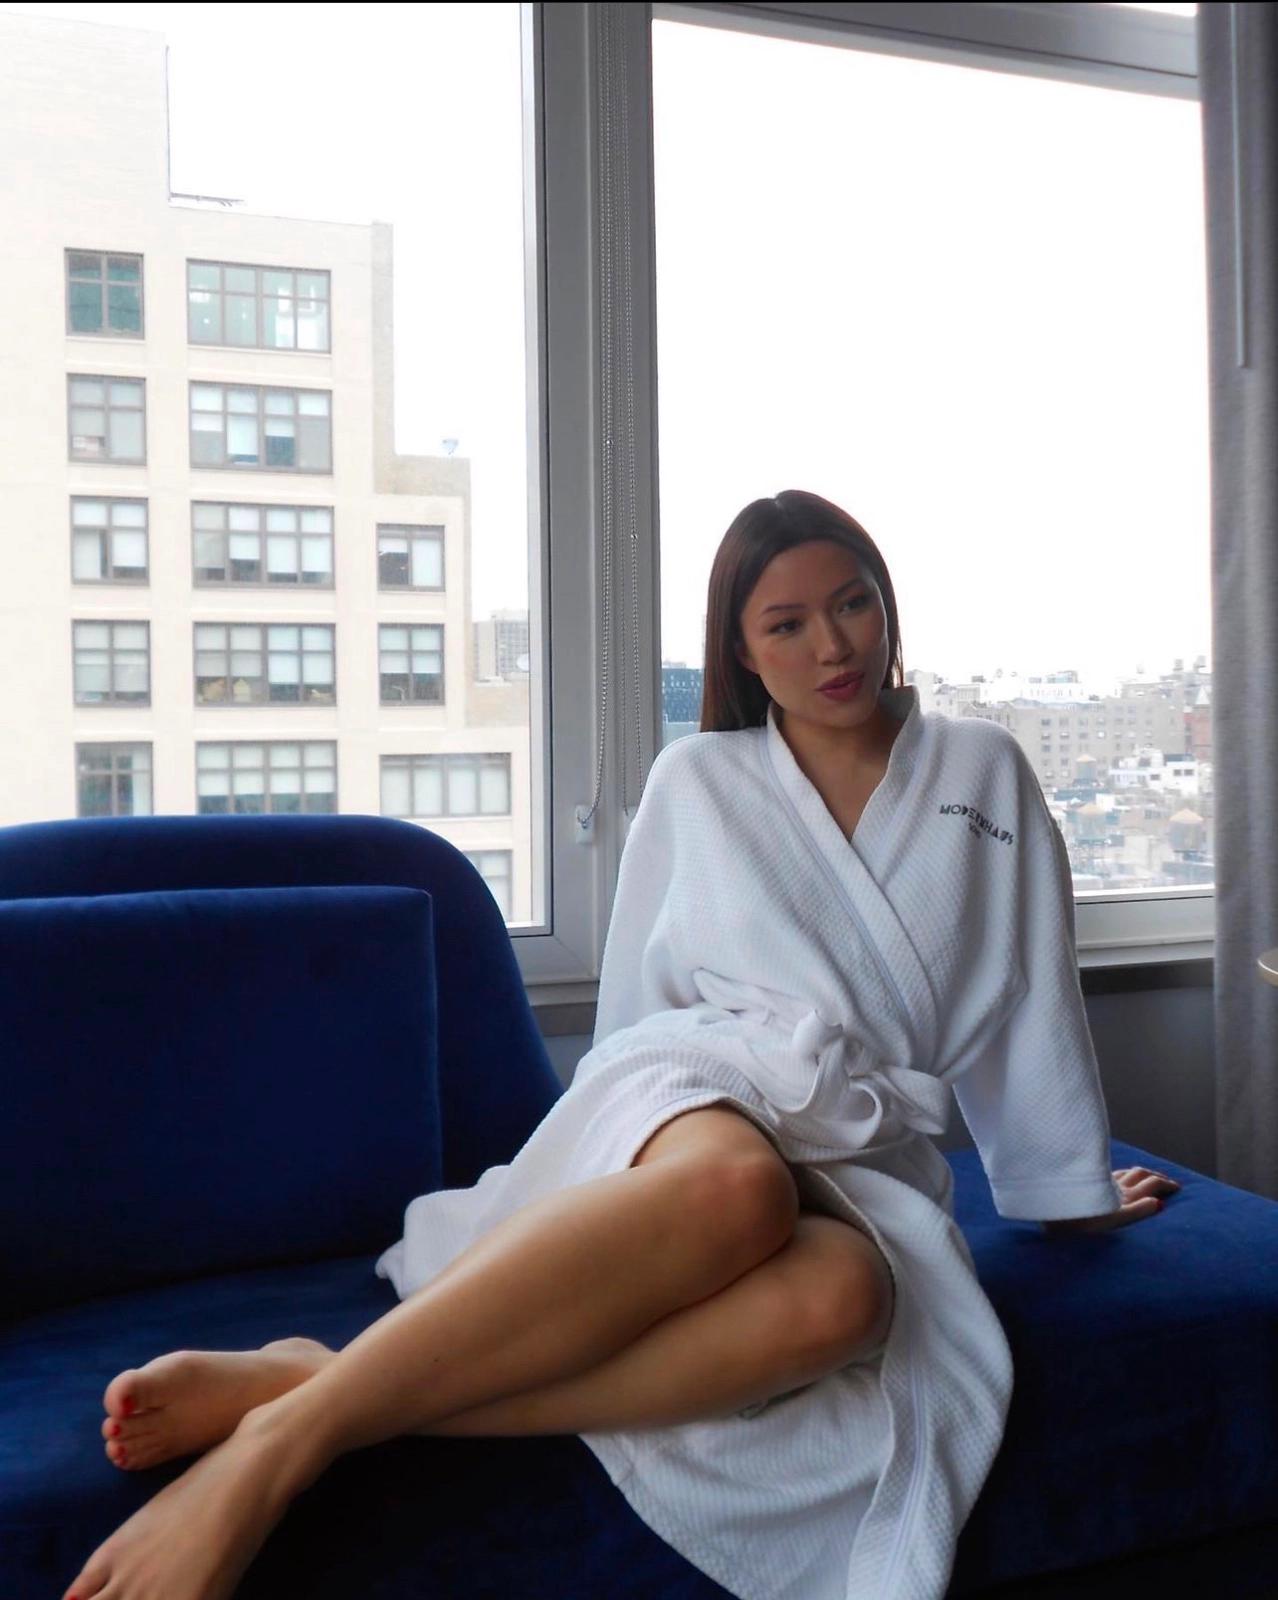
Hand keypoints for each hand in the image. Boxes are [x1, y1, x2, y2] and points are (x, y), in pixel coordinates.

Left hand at [1041, 1166, 1181, 1234]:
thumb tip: (1159, 1204)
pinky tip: (1116, 1178)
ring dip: (1140, 1173)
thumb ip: (1138, 1211)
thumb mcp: (1114, 1219)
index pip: (1151, 1183)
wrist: (1053, 1210)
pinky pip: (1111, 1174)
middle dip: (1156, 1176)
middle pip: (1140, 1173)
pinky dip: (1122, 1175)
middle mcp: (1115, 1186)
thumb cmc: (1082, 1219)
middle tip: (1166, 1181)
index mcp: (1125, 1195)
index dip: (1166, 1184)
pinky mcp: (1089, 1182)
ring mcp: (1102, 1183)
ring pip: (1126, 1172)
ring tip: (1146, 1177)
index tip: (1178, 1187)